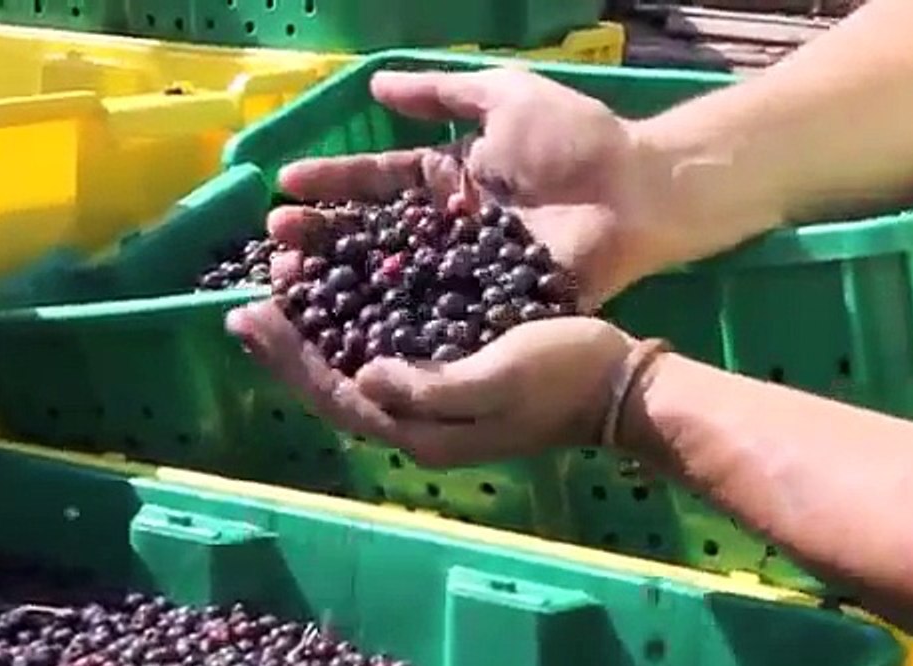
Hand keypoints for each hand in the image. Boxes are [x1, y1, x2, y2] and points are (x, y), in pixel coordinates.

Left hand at [226, 300, 635, 467]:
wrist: (620, 384)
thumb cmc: (565, 376)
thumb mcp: (502, 378)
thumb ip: (431, 386)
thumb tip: (365, 373)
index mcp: (424, 429)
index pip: (338, 395)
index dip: (289, 357)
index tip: (249, 312)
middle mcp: (419, 419)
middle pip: (337, 382)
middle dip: (292, 340)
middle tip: (254, 292)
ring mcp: (436, 398)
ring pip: (358, 363)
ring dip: (319, 326)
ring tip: (289, 283)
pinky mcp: (453, 371)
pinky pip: (387, 348)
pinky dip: (356, 319)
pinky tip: (344, 290)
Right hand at [267, 67, 676, 308]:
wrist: (636, 191)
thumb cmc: (577, 140)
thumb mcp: (504, 99)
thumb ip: (442, 92)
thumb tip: (376, 84)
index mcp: (454, 180)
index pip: (382, 182)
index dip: (336, 185)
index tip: (286, 186)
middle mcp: (454, 230)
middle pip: (378, 237)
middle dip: (326, 237)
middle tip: (276, 243)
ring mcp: (472, 273)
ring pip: (399, 279)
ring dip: (347, 283)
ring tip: (296, 284)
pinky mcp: (494, 307)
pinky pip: (442, 317)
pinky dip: (401, 324)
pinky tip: (354, 332)